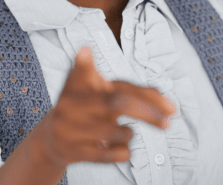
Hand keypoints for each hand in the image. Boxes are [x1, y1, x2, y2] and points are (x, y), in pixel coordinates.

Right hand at [34, 46, 175, 168]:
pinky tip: (123, 150)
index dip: (148, 96)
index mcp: (83, 84)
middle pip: (117, 103)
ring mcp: (71, 127)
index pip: (121, 87)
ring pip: (113, 132)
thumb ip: (123, 86)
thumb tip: (136, 68)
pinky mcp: (71, 149)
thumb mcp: (99, 92)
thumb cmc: (83, 108)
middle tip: (168, 123)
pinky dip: (120, 153)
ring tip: (126, 133)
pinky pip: (104, 155)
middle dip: (147, 113)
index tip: (173, 108)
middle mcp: (74, 102)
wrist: (49, 137)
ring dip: (128, 134)